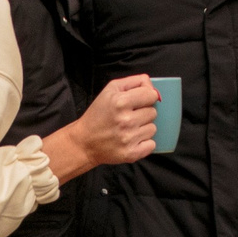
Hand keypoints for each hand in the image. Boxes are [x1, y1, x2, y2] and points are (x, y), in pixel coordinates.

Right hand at [43, 73, 161, 181]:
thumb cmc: (98, 114)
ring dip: (143, 128)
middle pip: (153, 112)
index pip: (152, 95)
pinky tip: (131, 140)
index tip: (138, 102)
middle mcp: (126, 120)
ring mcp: (129, 138)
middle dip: (143, 113)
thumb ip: (134, 82)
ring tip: (128, 129)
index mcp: (120, 102)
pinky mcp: (131, 153)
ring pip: (152, 129)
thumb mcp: (110, 89)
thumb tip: (153, 87)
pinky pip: (151, 145)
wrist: (84, 142)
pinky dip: (143, 143)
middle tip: (128, 117)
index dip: (146, 97)